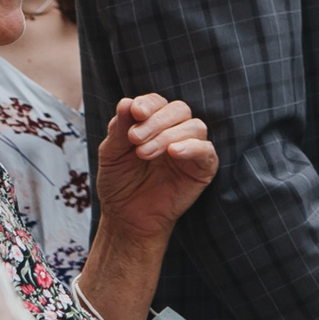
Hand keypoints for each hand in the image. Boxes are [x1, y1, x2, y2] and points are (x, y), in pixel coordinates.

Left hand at [95, 94, 215, 244]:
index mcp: (154, 125)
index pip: (159, 103)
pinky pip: (207, 150)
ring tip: (144, 153)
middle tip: (135, 139)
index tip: (135, 111)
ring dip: (168, 135)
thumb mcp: (111, 154)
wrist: (126, 217)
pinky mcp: (204, 168)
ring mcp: (191, 150)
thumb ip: (119, 129)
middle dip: (157, 121)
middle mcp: (175, 133)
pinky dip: (192, 147)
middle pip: (180, 109)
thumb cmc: (119, 184)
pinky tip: (173, 153)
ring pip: (195, 126)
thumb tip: (126, 102)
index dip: (149, 103)